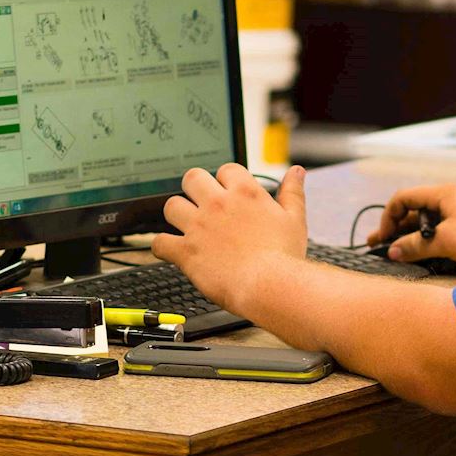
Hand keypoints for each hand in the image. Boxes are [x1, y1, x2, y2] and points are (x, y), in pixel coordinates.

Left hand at [150, 164, 309, 311]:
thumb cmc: (284, 256)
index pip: (226, 170)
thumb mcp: (295, 218)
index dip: (225, 180)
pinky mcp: (186, 251)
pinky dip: (161, 246)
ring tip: (184, 225)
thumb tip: (296, 172)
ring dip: (176, 214)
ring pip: (171, 205)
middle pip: (192, 177)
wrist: (269, 286)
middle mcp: (218, 204)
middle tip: (199, 202)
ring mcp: (199, 226)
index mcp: (245, 193)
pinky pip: (160, 241)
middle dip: (194, 187)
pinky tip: (170, 250)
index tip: (227, 192)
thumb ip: (292, 192)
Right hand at [367, 183, 455, 270]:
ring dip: (409, 238)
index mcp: (443, 194)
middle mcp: (449, 201)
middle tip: (378, 246)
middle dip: (394, 229)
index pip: (404, 198)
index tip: (384, 237)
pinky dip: (425, 243)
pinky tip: (418, 256)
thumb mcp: (446, 241)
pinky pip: (438, 233)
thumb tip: (393, 251)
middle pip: (412, 211)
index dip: (389, 216)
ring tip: (395, 255)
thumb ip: (416, 245)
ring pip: (425, 224)